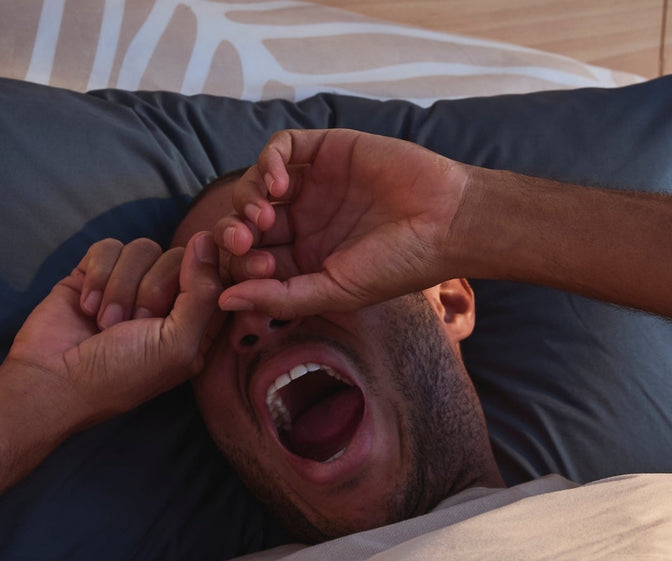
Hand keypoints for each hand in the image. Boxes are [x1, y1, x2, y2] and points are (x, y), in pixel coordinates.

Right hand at [3, 234, 223, 428]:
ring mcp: (129, 285)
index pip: (216, 276)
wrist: (52, 379)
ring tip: (104, 323)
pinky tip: (85, 306)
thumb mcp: (177, 345)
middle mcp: (166, 301)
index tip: (186, 292)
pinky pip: (109, 247)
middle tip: (132, 324)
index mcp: (195, 323)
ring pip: (142, 249)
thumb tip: (208, 240)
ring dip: (120, 288)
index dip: (205, 275)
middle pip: (177, 257)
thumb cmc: (120, 374)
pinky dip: (96, 276)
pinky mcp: (95, 273)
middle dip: (151, 290)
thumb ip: (201, 293)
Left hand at [212, 129, 472, 317]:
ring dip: (248, 197)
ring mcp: (313, 184)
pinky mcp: (326, 150)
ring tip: (265, 212)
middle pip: (243, 221)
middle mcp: (304, 222)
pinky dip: (269, 162)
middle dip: (235, 231)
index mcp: (304, 260)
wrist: (448, 221)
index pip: (249, 259)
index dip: (239, 263)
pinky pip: (282, 148)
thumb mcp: (335, 291)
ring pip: (255, 184)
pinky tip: (280, 183)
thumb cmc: (400, 265)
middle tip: (246, 238)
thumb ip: (280, 296)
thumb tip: (224, 301)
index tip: (254, 268)